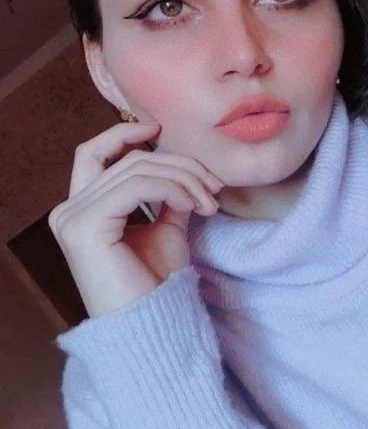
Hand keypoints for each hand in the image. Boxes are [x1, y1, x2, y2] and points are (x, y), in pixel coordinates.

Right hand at [48, 122, 223, 318]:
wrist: (153, 323)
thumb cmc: (157, 281)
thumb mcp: (166, 228)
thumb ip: (168, 196)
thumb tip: (187, 169)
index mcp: (82, 208)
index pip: (93, 153)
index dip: (123, 133)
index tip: (161, 128)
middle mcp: (68, 210)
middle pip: (131, 160)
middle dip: (181, 166)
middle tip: (215, 186)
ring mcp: (72, 218)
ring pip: (138, 169)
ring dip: (185, 180)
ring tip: (211, 202)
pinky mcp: (84, 228)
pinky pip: (137, 186)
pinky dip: (172, 189)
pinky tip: (193, 206)